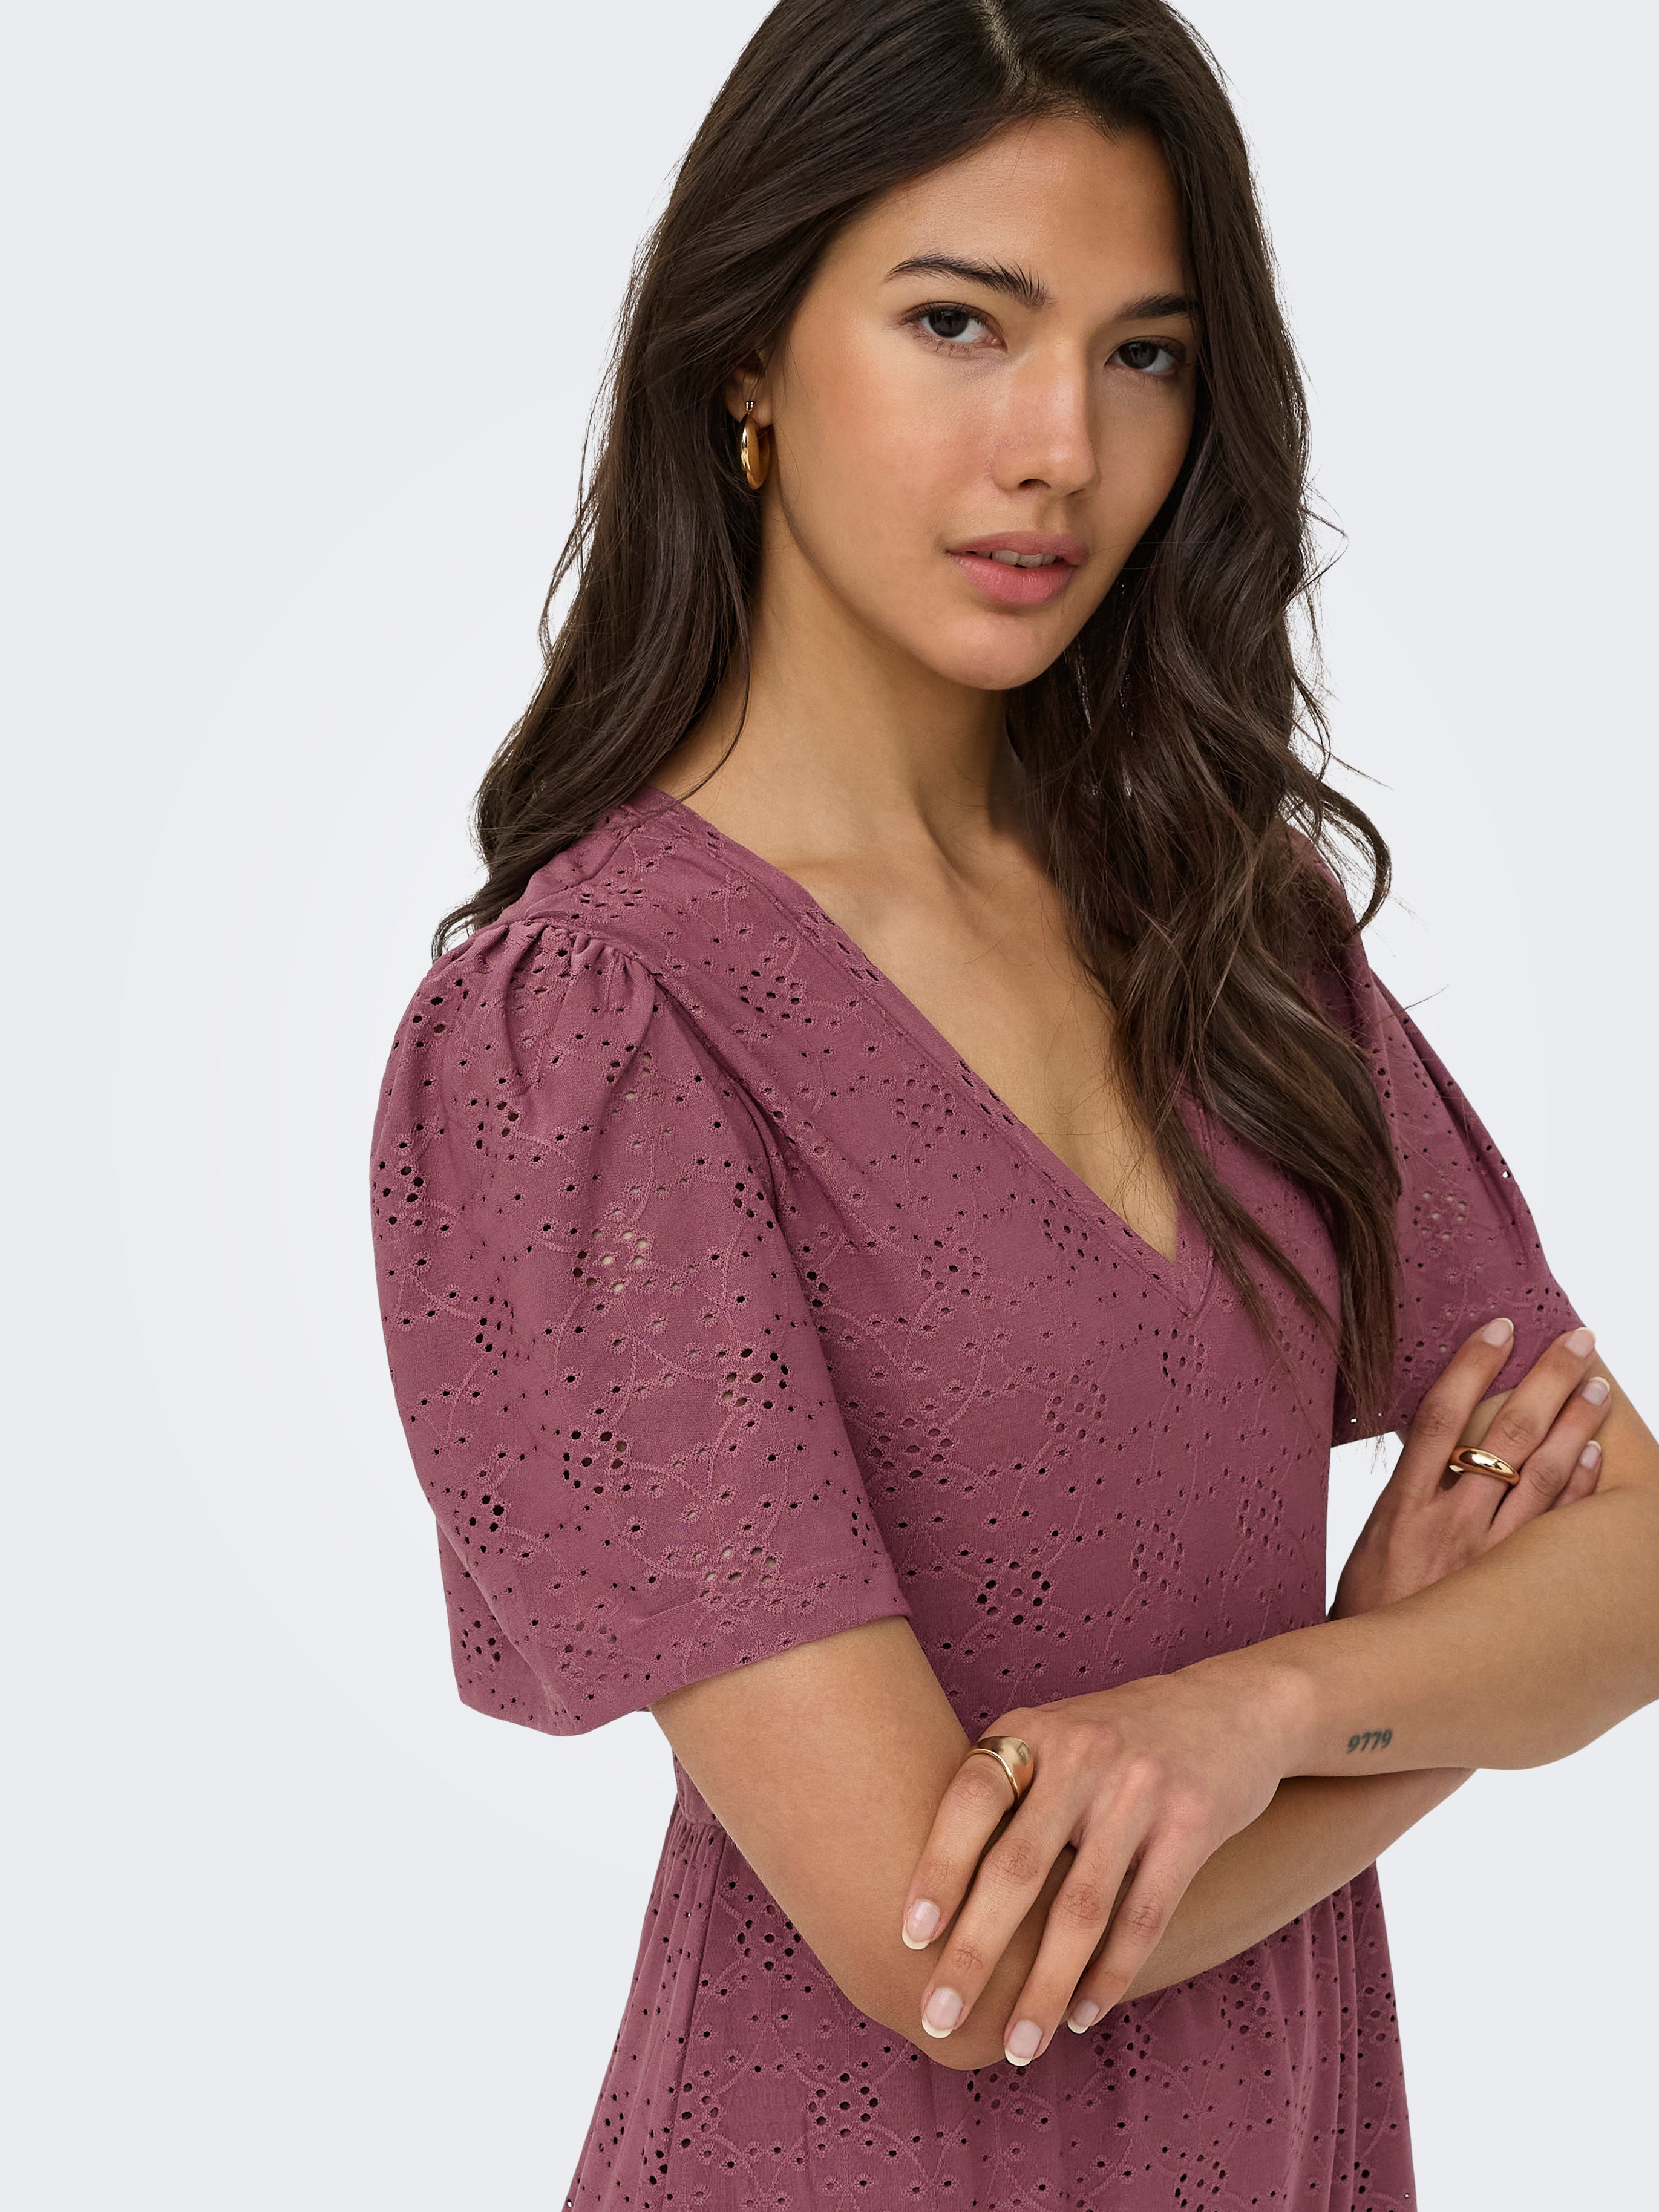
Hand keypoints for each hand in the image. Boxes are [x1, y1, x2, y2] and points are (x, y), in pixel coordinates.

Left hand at [899, 1649, 1303, 2068]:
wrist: (1231, 1707)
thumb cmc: (1116, 1739)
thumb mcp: (1054, 1737)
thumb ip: (1006, 1793)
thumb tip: (935, 1893)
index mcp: (1032, 1732)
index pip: (970, 1801)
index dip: (937, 1868)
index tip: (910, 1937)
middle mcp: (1081, 1755)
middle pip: (1017, 1868)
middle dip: (975, 1953)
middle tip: (939, 2016)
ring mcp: (1139, 1789)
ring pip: (1082, 1909)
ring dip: (1044, 1988)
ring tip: (1019, 2046)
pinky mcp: (1193, 1824)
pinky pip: (1143, 1918)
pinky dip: (1109, 1975)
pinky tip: (1081, 2014)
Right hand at [1330, 1317, 1609, 1618]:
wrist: (1377, 1692)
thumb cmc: (1370, 1616)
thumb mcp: (1372, 1546)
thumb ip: (1408, 1498)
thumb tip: (1434, 1447)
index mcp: (1400, 1507)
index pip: (1440, 1416)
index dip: (1472, 1367)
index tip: (1499, 1328)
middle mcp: (1446, 1524)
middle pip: (1502, 1433)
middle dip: (1544, 1379)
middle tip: (1576, 1339)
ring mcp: (1484, 1557)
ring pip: (1538, 1474)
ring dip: (1573, 1424)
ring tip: (1598, 1385)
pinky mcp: (1511, 1589)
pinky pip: (1553, 1528)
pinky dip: (1576, 1487)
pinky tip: (1595, 1455)